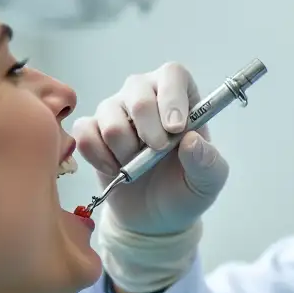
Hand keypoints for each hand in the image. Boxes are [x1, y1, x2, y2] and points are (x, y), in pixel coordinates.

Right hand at [72, 62, 228, 237]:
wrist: (153, 218)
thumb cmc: (184, 189)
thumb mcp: (208, 182)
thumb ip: (208, 162)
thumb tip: (191, 141)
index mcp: (180, 98)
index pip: (172, 74)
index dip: (172, 97)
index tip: (175, 129)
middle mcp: (146, 95)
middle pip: (137, 91)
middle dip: (147, 128)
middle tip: (157, 153)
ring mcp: (116, 110)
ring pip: (110, 115)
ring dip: (124, 148)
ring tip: (136, 165)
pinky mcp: (91, 129)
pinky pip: (85, 132)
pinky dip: (99, 156)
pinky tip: (114, 169)